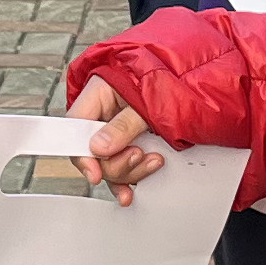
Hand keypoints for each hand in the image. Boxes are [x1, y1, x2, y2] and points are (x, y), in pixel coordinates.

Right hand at [67, 79, 164, 206]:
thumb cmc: (167, 78)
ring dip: (130, 170)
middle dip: (116, 163)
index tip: (94, 173)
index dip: (82, 154)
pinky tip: (134, 187)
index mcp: (97, 95)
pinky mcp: (129, 144)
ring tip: (153, 159)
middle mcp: (103, 116)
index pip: (76, 128)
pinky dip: (131, 177)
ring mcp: (115, 132)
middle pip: (94, 153)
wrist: (188, 77)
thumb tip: (99, 148)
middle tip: (137, 155)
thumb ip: (123, 125)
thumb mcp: (146, 100)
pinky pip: (122, 168)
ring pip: (109, 164)